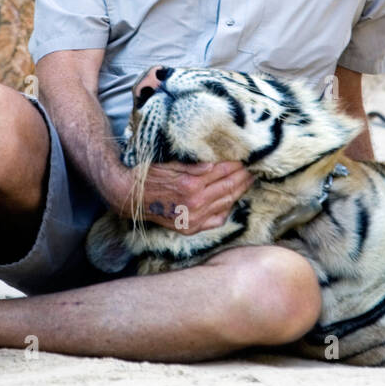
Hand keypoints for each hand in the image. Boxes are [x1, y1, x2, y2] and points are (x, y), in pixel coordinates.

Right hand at [109, 160, 253, 231]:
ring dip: (239, 191)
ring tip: (248, 181)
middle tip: (254, 168)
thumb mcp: (172, 163)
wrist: (130, 198)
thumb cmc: (149, 176)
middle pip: (229, 187)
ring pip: (226, 203)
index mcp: (191, 184)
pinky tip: (232, 199)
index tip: (247, 157)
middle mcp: (195, 202)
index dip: (237, 164)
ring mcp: (194, 218)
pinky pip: (217, 219)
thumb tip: (218, 163)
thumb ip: (196, 165)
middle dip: (243, 176)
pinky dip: (228, 208)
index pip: (223, 171)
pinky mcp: (191, 228)